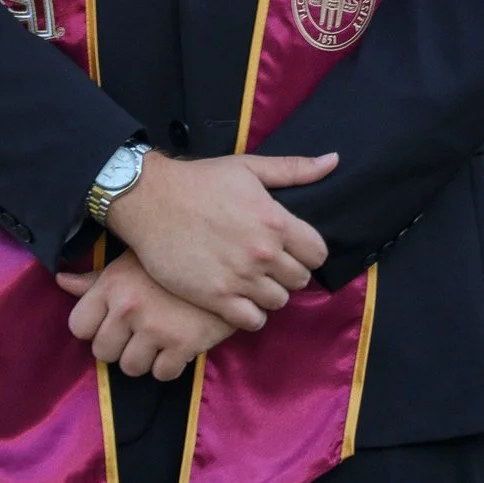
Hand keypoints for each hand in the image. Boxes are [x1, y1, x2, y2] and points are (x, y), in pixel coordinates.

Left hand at [57, 258, 233, 384]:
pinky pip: (162, 374)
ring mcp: (155, 327)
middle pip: (103, 353)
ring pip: (131, 368)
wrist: (229, 263)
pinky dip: (170, 365)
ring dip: (144, 360)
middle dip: (120, 348)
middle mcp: (128, 307)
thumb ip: (97, 279)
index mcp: (112, 285)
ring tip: (160, 340)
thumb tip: (62, 281)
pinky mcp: (183, 344)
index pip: (79, 327)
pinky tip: (178, 345)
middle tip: (140, 334)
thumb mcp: (132, 262)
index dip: (94, 329)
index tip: (112, 325)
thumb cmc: (175, 262)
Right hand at [116, 147, 338, 334]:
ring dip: (268, 294)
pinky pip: (252, 321)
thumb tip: (333, 161)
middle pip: (300, 280)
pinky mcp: (215, 297)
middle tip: (266, 266)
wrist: (149, 200)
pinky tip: (238, 300)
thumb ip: (294, 169)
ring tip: (251, 282)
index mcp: (277, 221)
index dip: (306, 253)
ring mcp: (240, 278)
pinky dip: (250, 315)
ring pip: (278, 302)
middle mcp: (263, 253)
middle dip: (287, 273)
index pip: (318, 254)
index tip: (290, 250)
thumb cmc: (199, 180)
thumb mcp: (249, 168)